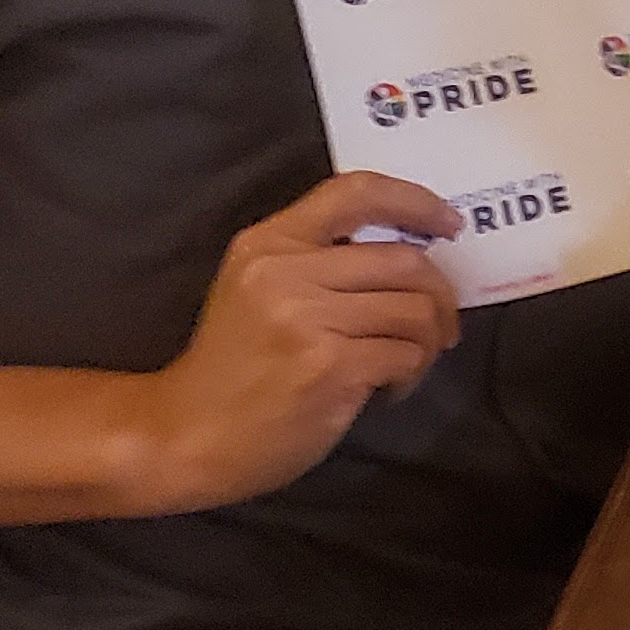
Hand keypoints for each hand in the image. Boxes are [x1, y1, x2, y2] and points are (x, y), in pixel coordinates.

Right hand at [129, 174, 461, 513]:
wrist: (181, 437)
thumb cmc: (229, 366)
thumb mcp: (255, 289)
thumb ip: (317, 261)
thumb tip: (409, 251)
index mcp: (269, 243)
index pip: (356, 192)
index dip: (416, 202)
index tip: (448, 223)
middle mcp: (287, 272)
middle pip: (405, 261)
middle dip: (439, 295)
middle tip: (440, 324)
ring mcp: (308, 320)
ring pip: (415, 312)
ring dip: (428, 341)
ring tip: (406, 363)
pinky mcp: (330, 367)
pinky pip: (406, 355)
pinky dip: (412, 373)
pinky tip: (387, 390)